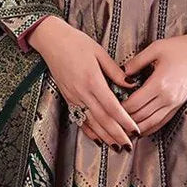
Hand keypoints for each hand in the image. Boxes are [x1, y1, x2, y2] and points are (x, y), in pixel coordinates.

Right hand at [27, 16, 140, 147]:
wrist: (51, 40)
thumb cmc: (76, 42)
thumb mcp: (100, 52)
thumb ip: (116, 71)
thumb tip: (132, 84)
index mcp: (92, 80)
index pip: (112, 106)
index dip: (124, 121)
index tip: (135, 130)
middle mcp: (81, 92)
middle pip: (102, 119)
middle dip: (117, 134)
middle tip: (130, 145)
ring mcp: (73, 97)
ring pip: (91, 123)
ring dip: (105, 137)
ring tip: (117, 147)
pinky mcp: (67, 98)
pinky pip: (79, 119)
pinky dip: (89, 131)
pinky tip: (98, 139)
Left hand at [118, 28, 186, 137]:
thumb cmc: (181, 48)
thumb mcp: (156, 48)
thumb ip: (136, 61)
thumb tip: (122, 73)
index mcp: (158, 84)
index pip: (134, 104)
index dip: (119, 109)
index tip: (108, 108)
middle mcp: (166, 98)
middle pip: (140, 116)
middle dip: (124, 121)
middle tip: (110, 122)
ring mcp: (174, 103)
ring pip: (151, 123)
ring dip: (136, 129)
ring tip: (122, 132)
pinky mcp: (179, 105)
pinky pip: (162, 122)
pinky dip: (150, 128)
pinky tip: (141, 130)